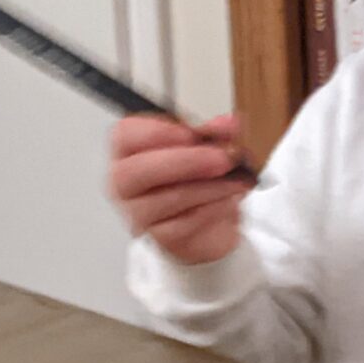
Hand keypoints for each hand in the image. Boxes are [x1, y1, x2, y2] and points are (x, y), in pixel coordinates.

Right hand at [108, 113, 247, 263]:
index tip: (189, 133)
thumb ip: (214, 134)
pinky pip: (186, 223)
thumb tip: (230, 124)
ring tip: (237, 179)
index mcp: (130, 150)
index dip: (156, 132)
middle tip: (222, 158)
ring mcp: (140, 213)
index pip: (126, 136)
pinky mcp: (161, 238)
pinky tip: (230, 199)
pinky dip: (213, 209)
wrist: (208, 226)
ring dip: (209, 187)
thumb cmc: (197, 180)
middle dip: (184, 161)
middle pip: (138, 171)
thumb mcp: (206, 149)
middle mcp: (127, 182)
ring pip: (169, 198)